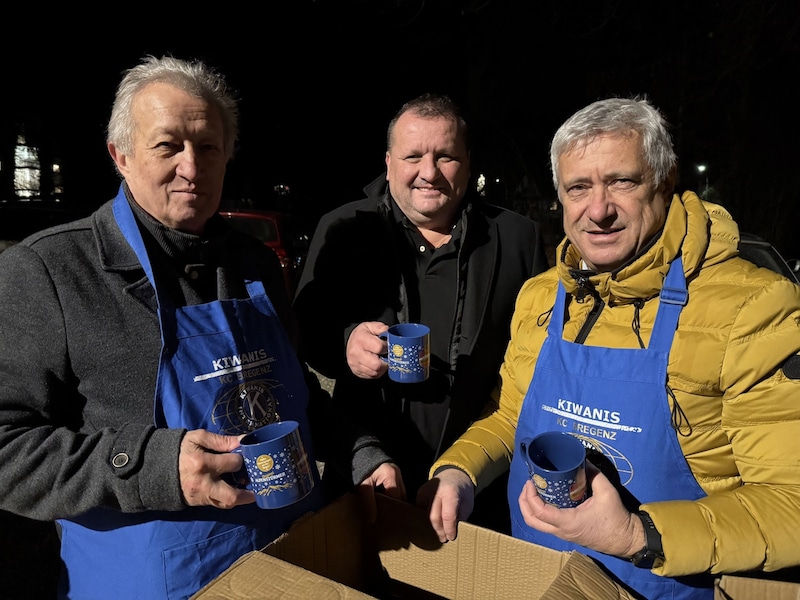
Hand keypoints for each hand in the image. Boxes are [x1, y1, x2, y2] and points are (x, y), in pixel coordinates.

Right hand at [178, 429, 255, 508]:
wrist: (156, 468)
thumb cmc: (179, 450)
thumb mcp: (197, 438)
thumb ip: (221, 440)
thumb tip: (242, 441)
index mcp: (202, 463)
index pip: (233, 463)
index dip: (241, 458)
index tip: (244, 455)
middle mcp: (203, 483)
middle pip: (231, 495)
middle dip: (248, 493)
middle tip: (258, 485)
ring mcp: (200, 495)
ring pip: (226, 503)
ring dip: (241, 498)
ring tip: (252, 491)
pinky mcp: (198, 502)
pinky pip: (218, 504)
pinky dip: (229, 498)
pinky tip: (236, 491)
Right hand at [346, 322, 389, 378]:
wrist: (349, 342)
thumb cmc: (362, 334)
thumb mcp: (370, 326)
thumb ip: (380, 328)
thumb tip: (388, 332)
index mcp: (360, 340)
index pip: (378, 347)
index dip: (386, 347)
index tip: (387, 346)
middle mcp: (356, 353)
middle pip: (376, 364)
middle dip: (385, 361)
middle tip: (387, 356)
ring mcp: (355, 364)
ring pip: (375, 372)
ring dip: (382, 368)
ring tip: (382, 360)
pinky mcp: (357, 372)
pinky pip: (372, 376)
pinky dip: (378, 372)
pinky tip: (377, 365)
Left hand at [357, 462, 406, 522]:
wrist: (359, 455)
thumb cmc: (361, 470)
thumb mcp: (363, 486)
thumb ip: (368, 502)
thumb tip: (372, 520)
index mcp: (392, 476)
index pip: (397, 498)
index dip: (392, 511)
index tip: (388, 522)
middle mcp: (399, 475)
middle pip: (402, 497)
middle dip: (396, 509)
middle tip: (389, 522)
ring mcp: (399, 475)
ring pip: (401, 495)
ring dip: (395, 504)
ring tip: (389, 516)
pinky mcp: (396, 477)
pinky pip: (398, 491)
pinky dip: (393, 498)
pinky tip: (388, 507)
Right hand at [416, 468, 474, 542]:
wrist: (454, 474)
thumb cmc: (463, 492)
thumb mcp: (467, 505)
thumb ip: (459, 518)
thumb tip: (451, 534)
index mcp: (451, 492)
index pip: (448, 516)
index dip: (449, 530)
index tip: (451, 537)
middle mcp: (436, 491)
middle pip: (434, 517)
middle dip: (439, 531)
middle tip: (443, 539)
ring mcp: (426, 491)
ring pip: (425, 515)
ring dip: (432, 526)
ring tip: (439, 532)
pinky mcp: (419, 493)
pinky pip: (421, 510)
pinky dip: (427, 518)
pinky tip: (434, 521)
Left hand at [518, 469, 642, 557]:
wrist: (626, 540)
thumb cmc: (616, 518)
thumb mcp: (607, 492)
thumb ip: (594, 474)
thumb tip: (583, 460)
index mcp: (568, 522)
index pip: (539, 511)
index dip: (530, 496)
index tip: (531, 481)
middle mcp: (561, 531)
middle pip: (531, 520)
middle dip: (524, 502)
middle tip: (528, 484)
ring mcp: (563, 534)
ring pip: (537, 524)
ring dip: (529, 507)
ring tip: (533, 490)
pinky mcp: (566, 533)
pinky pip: (545, 524)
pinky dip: (539, 512)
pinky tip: (545, 498)